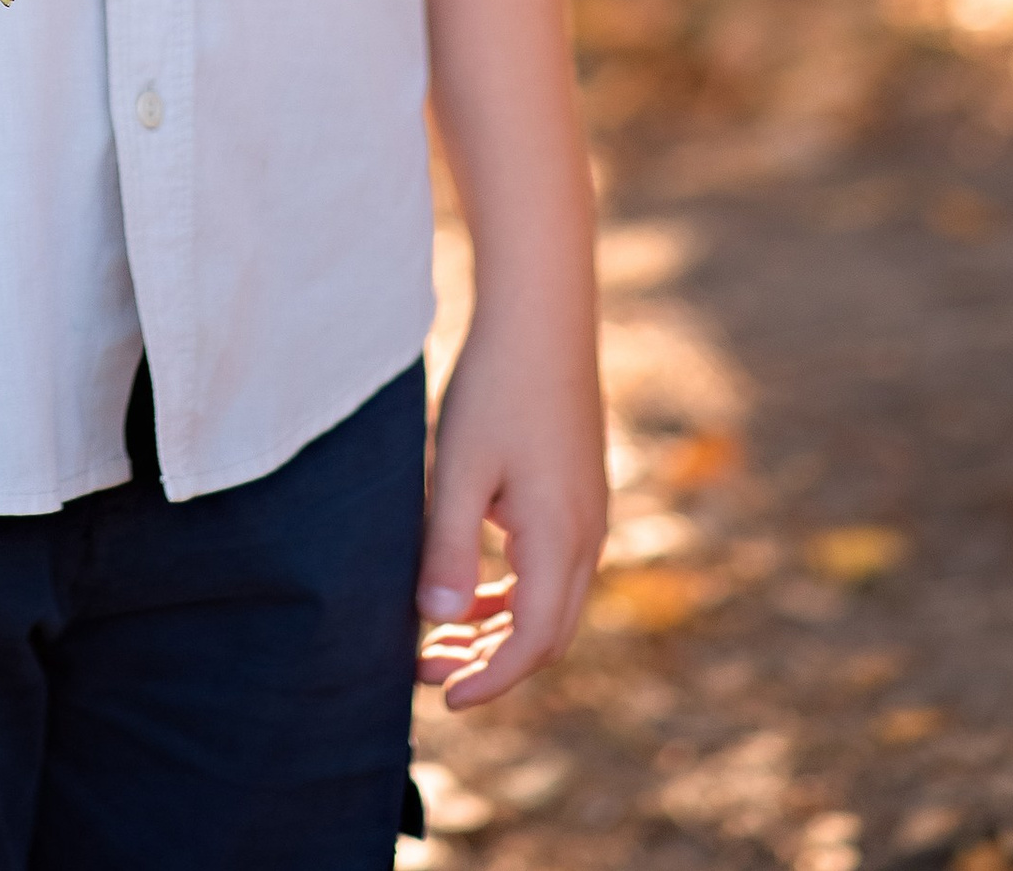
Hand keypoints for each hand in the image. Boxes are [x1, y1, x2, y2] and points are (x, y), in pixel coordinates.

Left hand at [415, 306, 605, 707]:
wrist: (541, 316)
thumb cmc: (496, 387)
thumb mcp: (461, 467)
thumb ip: (449, 546)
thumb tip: (437, 620)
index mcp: (560, 538)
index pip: (531, 642)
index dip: (489, 679)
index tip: (442, 696)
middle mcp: (586, 536)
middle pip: (546, 633)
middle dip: (489, 662)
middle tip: (424, 667)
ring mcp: (588, 515)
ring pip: (550, 603)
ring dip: (498, 628)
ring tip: (437, 632)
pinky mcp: (578, 494)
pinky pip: (550, 568)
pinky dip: (511, 591)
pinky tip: (466, 583)